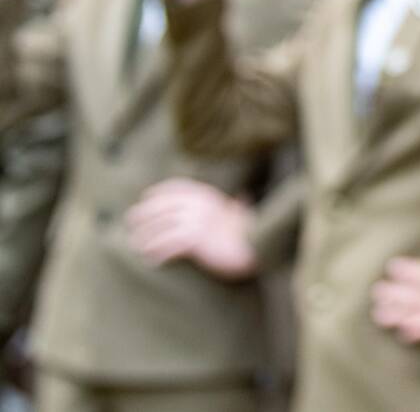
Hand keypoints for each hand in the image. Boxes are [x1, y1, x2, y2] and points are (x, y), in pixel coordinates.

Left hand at [126, 178, 258, 279]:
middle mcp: (198, 205)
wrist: (259, 245)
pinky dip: (157, 253)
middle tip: (130, 222)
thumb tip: (243, 197)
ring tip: (137, 245)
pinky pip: (168, 245)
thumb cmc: (253, 231)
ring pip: (160, 228)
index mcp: (207, 195)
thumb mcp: (243, 212)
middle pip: (160, 207)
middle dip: (143, 214)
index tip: (146, 198)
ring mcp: (196, 221)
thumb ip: (237, 205)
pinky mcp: (195, 239)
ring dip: (145, 237)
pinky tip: (151, 260)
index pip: (175, 188)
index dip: (157, 193)